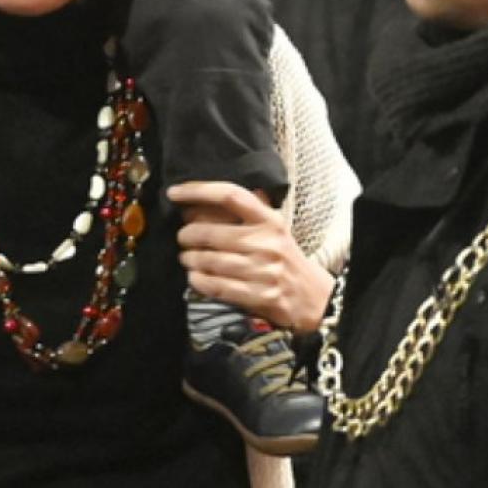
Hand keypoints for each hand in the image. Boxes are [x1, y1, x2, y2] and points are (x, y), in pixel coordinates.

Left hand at [170, 182, 333, 333]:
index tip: (174, 193)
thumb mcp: (272, 229)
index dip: (198, 190)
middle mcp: (267, 242)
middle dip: (187, 236)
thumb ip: (245, 214)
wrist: (313, 297)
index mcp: (270, 220)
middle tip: (182, 238)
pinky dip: (199, 281)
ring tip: (187, 258)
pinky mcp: (260, 296)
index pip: (230, 195)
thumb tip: (198, 203)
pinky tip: (194, 277)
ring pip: (210, 261)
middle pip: (211, 232)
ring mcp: (263, 270)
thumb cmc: (284, 258)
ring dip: (190, 260)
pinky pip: (217, 286)